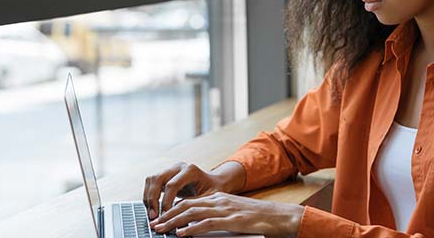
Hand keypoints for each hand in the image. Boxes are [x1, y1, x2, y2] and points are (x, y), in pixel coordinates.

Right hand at [143, 161, 244, 218]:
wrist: (214, 183)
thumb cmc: (214, 191)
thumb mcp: (208, 198)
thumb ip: (194, 205)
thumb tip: (179, 217)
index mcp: (191, 170)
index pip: (172, 184)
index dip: (165, 201)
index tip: (164, 215)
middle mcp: (178, 166)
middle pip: (157, 178)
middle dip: (152, 199)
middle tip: (153, 216)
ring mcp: (171, 169)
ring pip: (151, 179)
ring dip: (148, 197)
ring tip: (152, 214)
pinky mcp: (166, 174)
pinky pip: (151, 183)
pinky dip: (149, 196)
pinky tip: (152, 208)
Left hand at [149, 192, 303, 237]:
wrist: (278, 216)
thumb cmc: (257, 218)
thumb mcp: (233, 214)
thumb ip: (215, 218)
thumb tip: (195, 227)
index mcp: (218, 198)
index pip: (189, 202)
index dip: (172, 210)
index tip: (160, 219)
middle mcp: (218, 201)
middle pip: (186, 205)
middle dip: (167, 215)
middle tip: (154, 225)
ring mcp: (224, 209)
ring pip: (192, 213)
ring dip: (173, 222)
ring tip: (161, 229)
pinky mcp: (231, 220)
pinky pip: (206, 224)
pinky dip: (191, 229)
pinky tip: (181, 234)